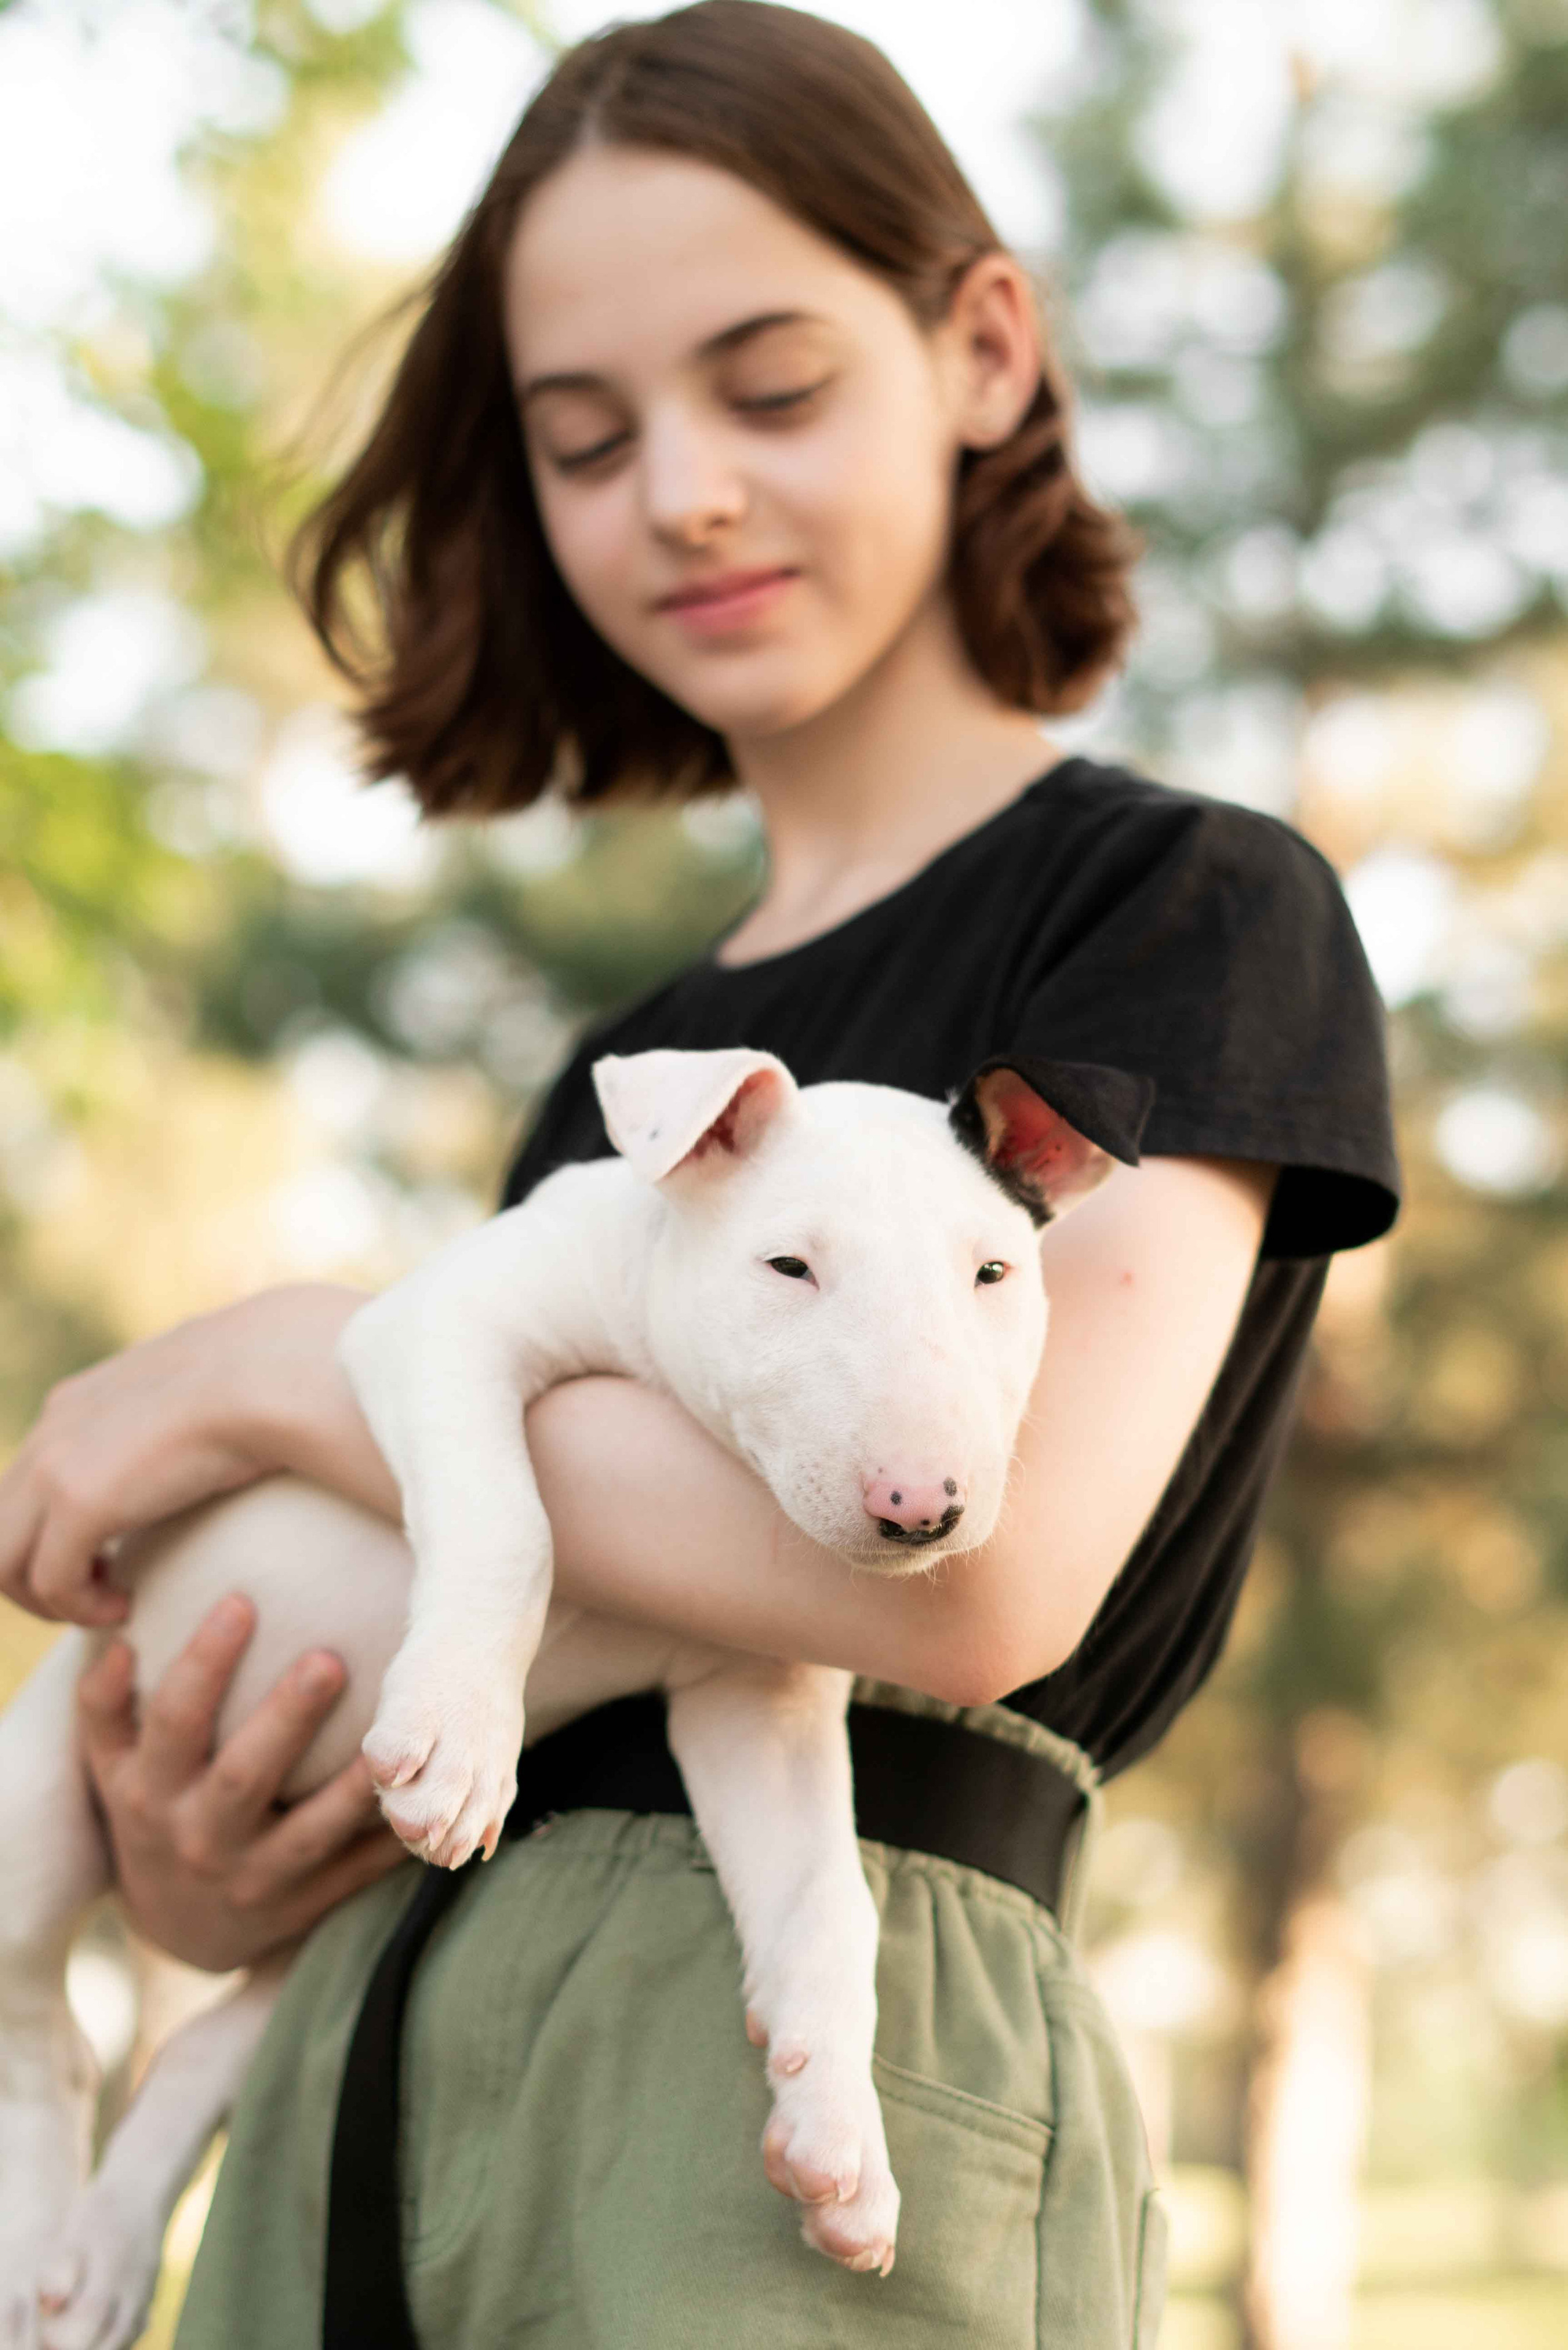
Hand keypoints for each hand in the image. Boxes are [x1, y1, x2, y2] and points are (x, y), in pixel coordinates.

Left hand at [0, 1283, 380, 1627]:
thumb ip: (175, 1415)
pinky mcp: (80, 1503)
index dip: (53, 1533)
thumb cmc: (262, 1381)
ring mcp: (57, 1465)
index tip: (108, 1559)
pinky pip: (50, 1582)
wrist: (271, 1373)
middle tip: (98, 1593)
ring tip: (108, 1606)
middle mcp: (51, 1429)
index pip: (25, 1484)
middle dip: (36, 1573)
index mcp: (74, 1402)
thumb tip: (210, 1430)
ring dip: (50, 1599)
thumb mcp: (197, 1394)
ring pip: (2, 1562)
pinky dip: (81, 1609)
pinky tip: (129, 1606)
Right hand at [79, 1593, 409, 1971]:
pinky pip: (354, 1874)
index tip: (241, 1600)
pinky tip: (429, 1797)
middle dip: (286, 1719)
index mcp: (147, 1793)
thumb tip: (119, 1634)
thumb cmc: (152, 1815)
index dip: (202, 1663)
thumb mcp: (113, 1769)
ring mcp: (252, 1879)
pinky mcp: (303, 1906)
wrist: (178, 1932)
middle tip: (329, 1658)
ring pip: (309, 1833)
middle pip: (243, 1776)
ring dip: (352, 1789)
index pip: (173, 1720)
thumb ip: (106, 1706)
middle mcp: (197, 1838)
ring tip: (392, 1737)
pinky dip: (390, 1842)